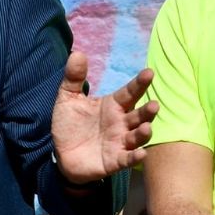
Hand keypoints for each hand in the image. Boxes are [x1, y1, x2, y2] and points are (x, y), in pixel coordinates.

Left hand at [50, 53, 156, 184]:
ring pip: (137, 136)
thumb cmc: (70, 124)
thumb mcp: (68, 99)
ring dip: (144, 132)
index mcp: (113, 105)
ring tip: (147, 127)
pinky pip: (127, 159)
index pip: (129, 92)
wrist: (61, 153)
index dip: (139, 83)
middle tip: (154, 105)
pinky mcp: (114, 161)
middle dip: (147, 111)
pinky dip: (134, 157)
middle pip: (139, 115)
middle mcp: (121, 123)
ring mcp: (119, 142)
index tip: (149, 73)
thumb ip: (73, 78)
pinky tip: (140, 153)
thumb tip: (77, 53)